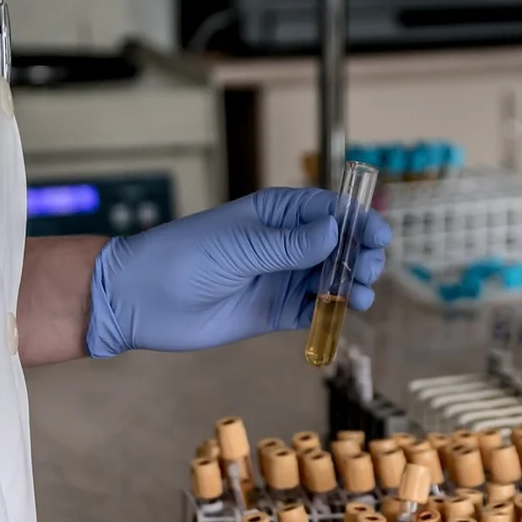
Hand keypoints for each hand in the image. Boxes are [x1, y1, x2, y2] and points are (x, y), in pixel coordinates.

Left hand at [86, 187, 390, 356]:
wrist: (144, 301)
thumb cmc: (185, 258)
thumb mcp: (241, 247)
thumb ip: (290, 244)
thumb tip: (335, 230)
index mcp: (275, 213)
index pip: (327, 209)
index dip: (356, 220)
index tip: (377, 234)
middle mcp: (284, 243)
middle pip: (337, 245)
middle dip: (358, 254)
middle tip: (366, 268)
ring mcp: (281, 277)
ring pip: (330, 278)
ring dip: (350, 283)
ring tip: (359, 294)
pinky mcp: (276, 310)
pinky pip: (314, 309)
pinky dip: (331, 311)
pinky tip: (341, 311)